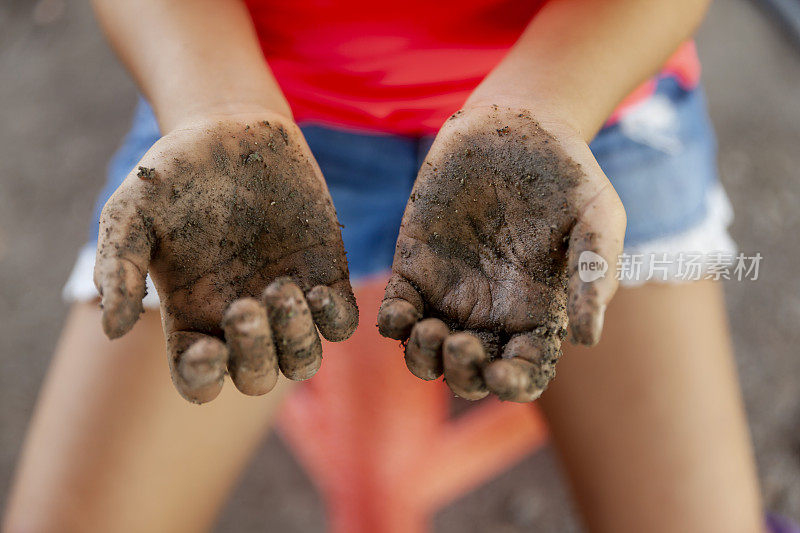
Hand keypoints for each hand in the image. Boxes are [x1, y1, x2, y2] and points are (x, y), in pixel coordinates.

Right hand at [94, 113, 357, 402]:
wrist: (232, 128)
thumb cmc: (176, 173)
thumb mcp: (132, 212)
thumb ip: (118, 265)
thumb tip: (112, 328)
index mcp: (194, 315)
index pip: (200, 379)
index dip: (204, 380)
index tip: (208, 351)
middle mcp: (243, 318)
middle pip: (257, 377)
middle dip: (255, 356)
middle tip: (247, 304)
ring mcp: (287, 300)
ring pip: (302, 361)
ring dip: (296, 340)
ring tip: (282, 289)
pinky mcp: (324, 274)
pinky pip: (341, 324)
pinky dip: (334, 321)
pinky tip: (319, 290)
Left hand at [377, 105, 624, 401]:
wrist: (515, 124)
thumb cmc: (566, 171)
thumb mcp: (598, 215)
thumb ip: (595, 270)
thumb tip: (588, 337)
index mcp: (535, 313)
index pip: (523, 371)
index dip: (511, 385)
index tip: (499, 373)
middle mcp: (489, 313)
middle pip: (468, 374)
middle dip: (461, 376)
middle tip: (459, 344)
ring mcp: (448, 292)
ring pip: (426, 354)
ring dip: (423, 359)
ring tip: (430, 329)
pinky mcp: (414, 265)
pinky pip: (395, 312)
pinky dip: (392, 324)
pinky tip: (401, 312)